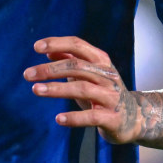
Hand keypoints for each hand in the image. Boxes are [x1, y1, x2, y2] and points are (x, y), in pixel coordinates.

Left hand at [23, 36, 142, 144]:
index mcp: (101, 61)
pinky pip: (92, 117)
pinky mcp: (113, 118)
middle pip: (76, 66)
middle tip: (27, 74)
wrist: (135, 118)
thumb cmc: (103, 92)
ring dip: (57, 89)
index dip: (57, 43)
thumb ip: (69, 61)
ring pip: (82, 88)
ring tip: (36, 90)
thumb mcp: (88, 74)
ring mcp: (112, 96)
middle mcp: (107, 75)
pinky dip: (74, 118)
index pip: (78, 45)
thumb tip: (46, 49)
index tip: (36, 47)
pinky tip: (58, 119)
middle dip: (50, 69)